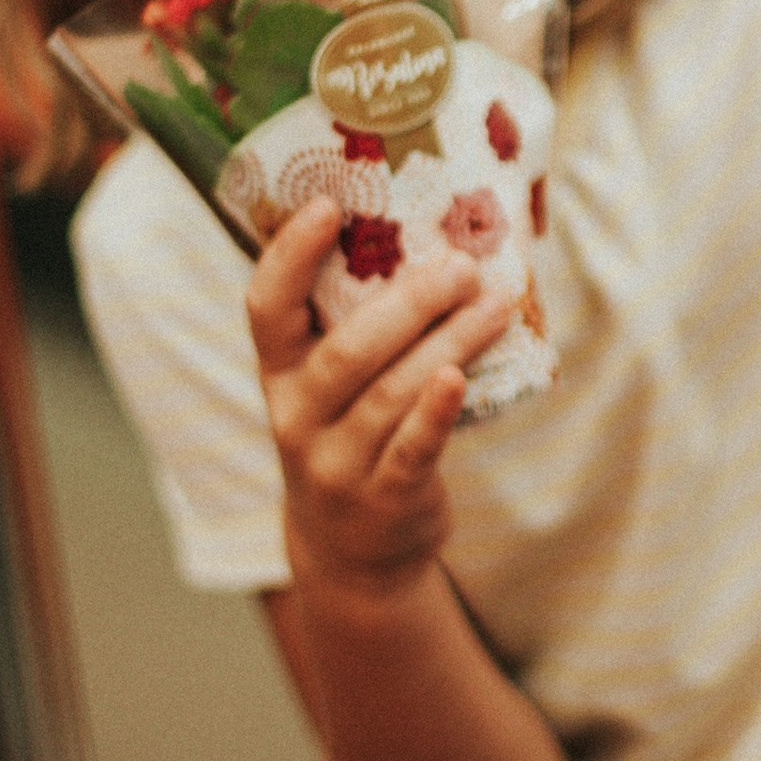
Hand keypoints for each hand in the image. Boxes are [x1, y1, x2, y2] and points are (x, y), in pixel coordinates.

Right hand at [246, 199, 513, 599]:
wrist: (350, 555)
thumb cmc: (352, 439)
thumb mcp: (330, 390)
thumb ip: (356, 328)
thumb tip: (433, 238)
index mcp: (280, 374)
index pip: (266, 308)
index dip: (290, 256)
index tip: (327, 204)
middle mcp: (297, 416)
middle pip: (347, 350)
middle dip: (409, 301)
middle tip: (462, 264)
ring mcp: (335, 463)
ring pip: (390, 393)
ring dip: (448, 343)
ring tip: (494, 303)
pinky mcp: (383, 498)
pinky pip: (411, 449)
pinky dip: (436, 412)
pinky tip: (462, 376)